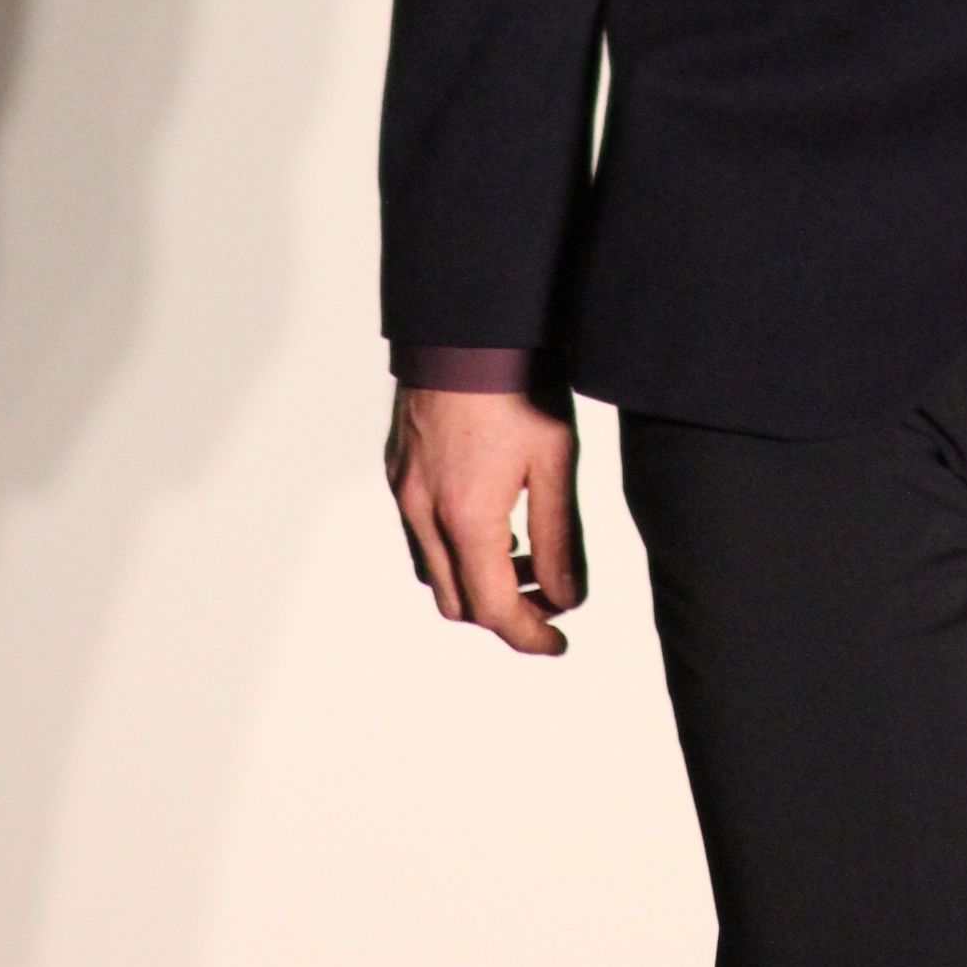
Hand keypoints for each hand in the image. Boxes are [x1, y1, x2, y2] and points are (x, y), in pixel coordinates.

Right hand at [386, 386, 582, 656]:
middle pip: (459, 602)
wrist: (468, 324)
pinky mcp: (398, 468)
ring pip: (434, 570)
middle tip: (549, 594)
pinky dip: (454, 545)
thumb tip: (568, 597)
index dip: (531, 636)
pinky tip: (491, 514)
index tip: (559, 642)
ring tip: (523, 551)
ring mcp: (404, 490)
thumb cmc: (518, 384)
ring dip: (476, 579)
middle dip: (505, 611)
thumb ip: (561, 538)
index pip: (496, 610)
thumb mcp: (557, 463)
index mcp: (467, 519)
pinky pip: (420, 532)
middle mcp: (424, 513)